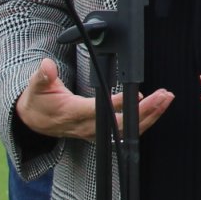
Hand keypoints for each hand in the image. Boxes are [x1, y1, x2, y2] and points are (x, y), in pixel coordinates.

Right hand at [15, 59, 172, 141]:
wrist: (35, 120)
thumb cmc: (39, 101)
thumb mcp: (36, 86)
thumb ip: (43, 76)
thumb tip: (46, 66)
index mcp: (72, 113)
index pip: (97, 110)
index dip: (116, 104)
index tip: (135, 95)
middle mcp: (85, 127)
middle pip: (119, 124)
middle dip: (144, 112)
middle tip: (162, 96)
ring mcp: (94, 132)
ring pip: (125, 130)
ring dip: (149, 116)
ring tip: (166, 100)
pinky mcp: (99, 133)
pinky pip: (124, 132)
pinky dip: (143, 122)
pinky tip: (157, 110)